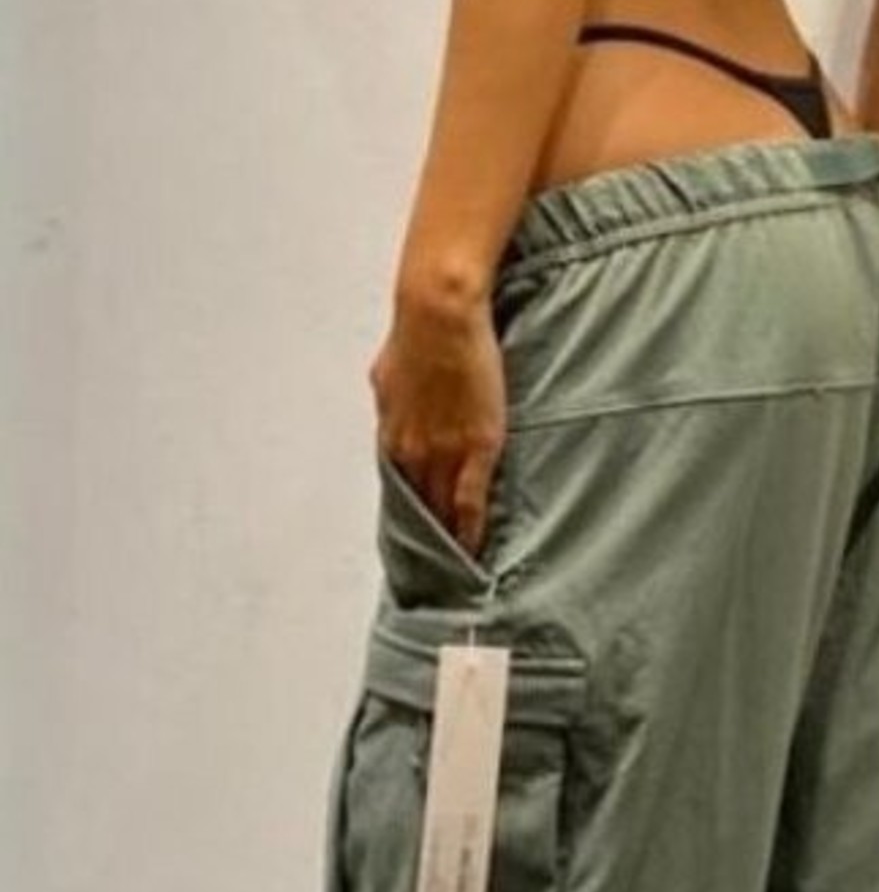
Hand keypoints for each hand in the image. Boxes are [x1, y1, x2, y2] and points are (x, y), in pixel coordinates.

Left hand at [369, 294, 506, 558]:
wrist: (440, 316)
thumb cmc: (416, 335)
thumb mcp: (389, 374)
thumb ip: (393, 400)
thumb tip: (392, 404)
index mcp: (390, 437)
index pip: (397, 491)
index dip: (405, 519)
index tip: (407, 545)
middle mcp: (410, 453)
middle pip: (417, 510)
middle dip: (423, 541)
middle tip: (428, 575)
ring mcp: (442, 454)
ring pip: (442, 512)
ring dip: (447, 543)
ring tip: (454, 573)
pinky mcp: (476, 448)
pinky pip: (470, 501)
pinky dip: (470, 530)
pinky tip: (474, 551)